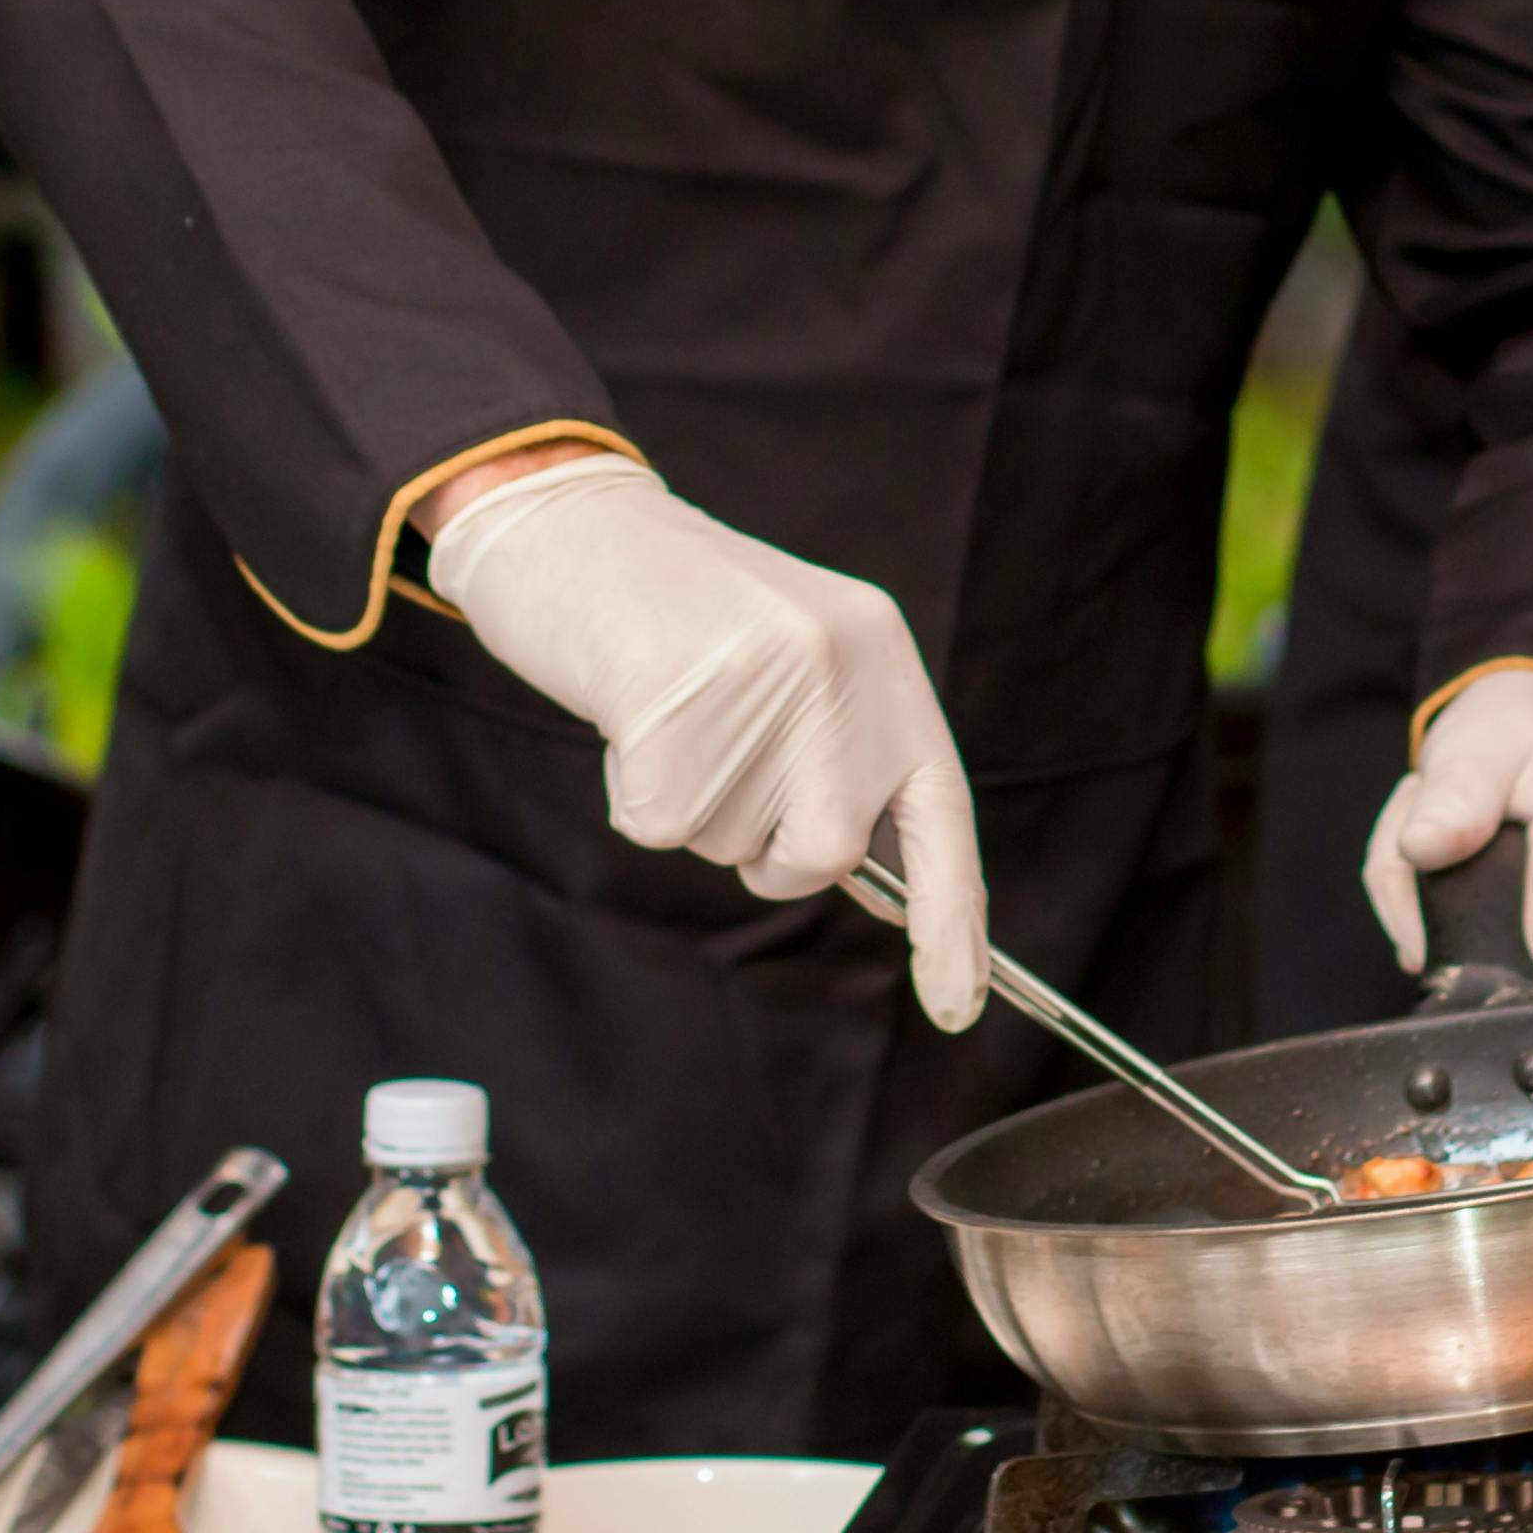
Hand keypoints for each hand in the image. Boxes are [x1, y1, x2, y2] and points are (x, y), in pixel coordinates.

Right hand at [425, 452, 987, 1031]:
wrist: (575, 527)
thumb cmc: (680, 606)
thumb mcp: (800, 653)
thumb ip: (844, 749)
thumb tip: (866, 872)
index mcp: (881, 654)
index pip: (939, 813)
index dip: (952, 918)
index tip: (957, 1005)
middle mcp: (839, 671)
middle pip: (825, 853)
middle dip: (769, 845)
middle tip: (720, 761)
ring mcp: (763, 693)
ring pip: (736, 845)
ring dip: (697, 806)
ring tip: (674, 711)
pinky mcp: (677, 719)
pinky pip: (660, 829)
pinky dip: (636, 794)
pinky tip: (631, 716)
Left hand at [1364, 667, 1532, 979]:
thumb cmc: (1514, 727)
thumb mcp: (1472, 743)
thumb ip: (1450, 796)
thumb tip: (1420, 851)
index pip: (1519, 945)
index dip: (1448, 922)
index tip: (1422, 857)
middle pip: (1507, 953)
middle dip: (1443, 906)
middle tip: (1429, 834)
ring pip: (1515, 957)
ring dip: (1467, 910)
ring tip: (1466, 841)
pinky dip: (1496, 917)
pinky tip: (1494, 864)